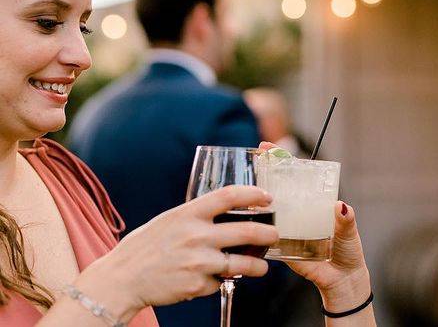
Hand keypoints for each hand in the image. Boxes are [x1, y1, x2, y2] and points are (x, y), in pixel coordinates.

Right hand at [77, 186, 277, 319]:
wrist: (122, 279)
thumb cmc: (145, 247)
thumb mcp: (170, 220)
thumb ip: (196, 216)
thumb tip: (225, 213)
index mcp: (189, 213)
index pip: (229, 195)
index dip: (253, 194)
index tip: (267, 196)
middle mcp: (196, 235)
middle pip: (247, 230)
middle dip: (269, 233)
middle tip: (275, 234)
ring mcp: (198, 261)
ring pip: (242, 263)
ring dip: (258, 266)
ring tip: (262, 266)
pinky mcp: (197, 285)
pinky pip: (218, 282)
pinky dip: (218, 281)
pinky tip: (208, 279)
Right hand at [258, 142, 370, 310]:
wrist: (342, 281)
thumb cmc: (348, 251)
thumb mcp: (349, 232)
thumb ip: (346, 220)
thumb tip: (342, 207)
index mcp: (313, 204)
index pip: (297, 178)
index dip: (282, 161)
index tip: (268, 148)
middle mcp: (298, 213)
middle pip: (279, 190)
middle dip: (266, 174)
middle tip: (256, 160)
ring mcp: (287, 229)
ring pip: (270, 212)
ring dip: (259, 203)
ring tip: (251, 194)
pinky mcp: (281, 248)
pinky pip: (267, 238)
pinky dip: (260, 233)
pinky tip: (250, 227)